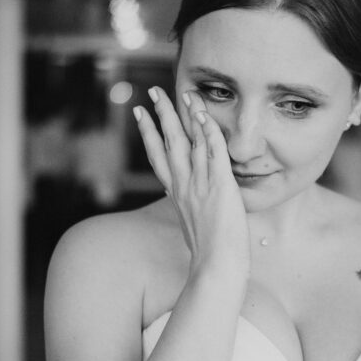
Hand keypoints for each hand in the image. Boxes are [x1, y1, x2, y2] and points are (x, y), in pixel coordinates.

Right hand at [134, 88, 249, 277]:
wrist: (216, 267)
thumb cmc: (210, 256)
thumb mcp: (194, 229)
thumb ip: (192, 213)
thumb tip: (193, 212)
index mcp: (177, 196)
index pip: (158, 158)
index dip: (149, 134)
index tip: (141, 116)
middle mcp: (184, 186)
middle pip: (168, 142)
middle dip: (160, 114)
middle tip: (153, 92)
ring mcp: (200, 184)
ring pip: (189, 141)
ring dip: (184, 114)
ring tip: (180, 92)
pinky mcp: (220, 185)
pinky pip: (213, 151)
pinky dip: (208, 131)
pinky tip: (204, 114)